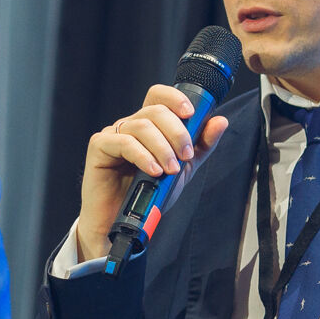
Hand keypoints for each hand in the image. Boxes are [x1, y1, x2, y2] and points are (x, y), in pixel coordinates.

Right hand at [74, 85, 229, 261]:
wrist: (122, 222)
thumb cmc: (148, 195)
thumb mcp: (183, 169)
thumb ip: (200, 146)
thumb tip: (220, 121)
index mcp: (148, 125)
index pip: (159, 96)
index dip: (175, 98)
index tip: (191, 114)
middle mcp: (130, 125)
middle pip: (154, 110)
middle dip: (176, 132)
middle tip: (185, 156)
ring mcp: (113, 134)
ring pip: (141, 126)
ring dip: (162, 148)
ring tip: (170, 170)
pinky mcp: (99, 147)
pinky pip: (124, 142)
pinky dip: (143, 156)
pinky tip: (153, 171)